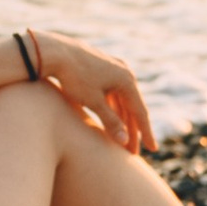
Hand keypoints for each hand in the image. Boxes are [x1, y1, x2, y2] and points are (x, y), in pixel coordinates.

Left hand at [30, 30, 155, 151]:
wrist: (54, 52)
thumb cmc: (74, 77)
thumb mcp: (93, 102)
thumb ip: (110, 122)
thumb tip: (125, 141)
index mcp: (126, 80)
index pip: (140, 112)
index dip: (146, 133)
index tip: (152, 149)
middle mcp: (124, 72)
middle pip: (132, 107)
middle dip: (132, 130)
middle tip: (132, 152)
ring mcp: (113, 68)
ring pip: (122, 100)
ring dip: (122, 120)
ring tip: (121, 140)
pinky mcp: (101, 68)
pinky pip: (113, 93)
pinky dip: (113, 108)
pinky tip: (111, 120)